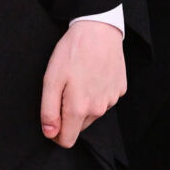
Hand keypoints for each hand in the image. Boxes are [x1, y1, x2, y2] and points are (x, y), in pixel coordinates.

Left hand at [41, 20, 126, 148]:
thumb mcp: (51, 80)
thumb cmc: (72, 52)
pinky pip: (105, 99)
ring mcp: (111, 100)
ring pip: (93, 113)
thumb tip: (50, 133)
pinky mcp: (120, 89)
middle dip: (70, 115)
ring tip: (80, 78)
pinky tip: (93, 73)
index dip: (56, 133)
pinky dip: (97, 92)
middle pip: (79, 126)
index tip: (52, 117)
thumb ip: (49, 111)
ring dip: (85, 103)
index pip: (67, 140)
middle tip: (65, 89)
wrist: (98, 29)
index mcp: (79, 109)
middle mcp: (98, 109)